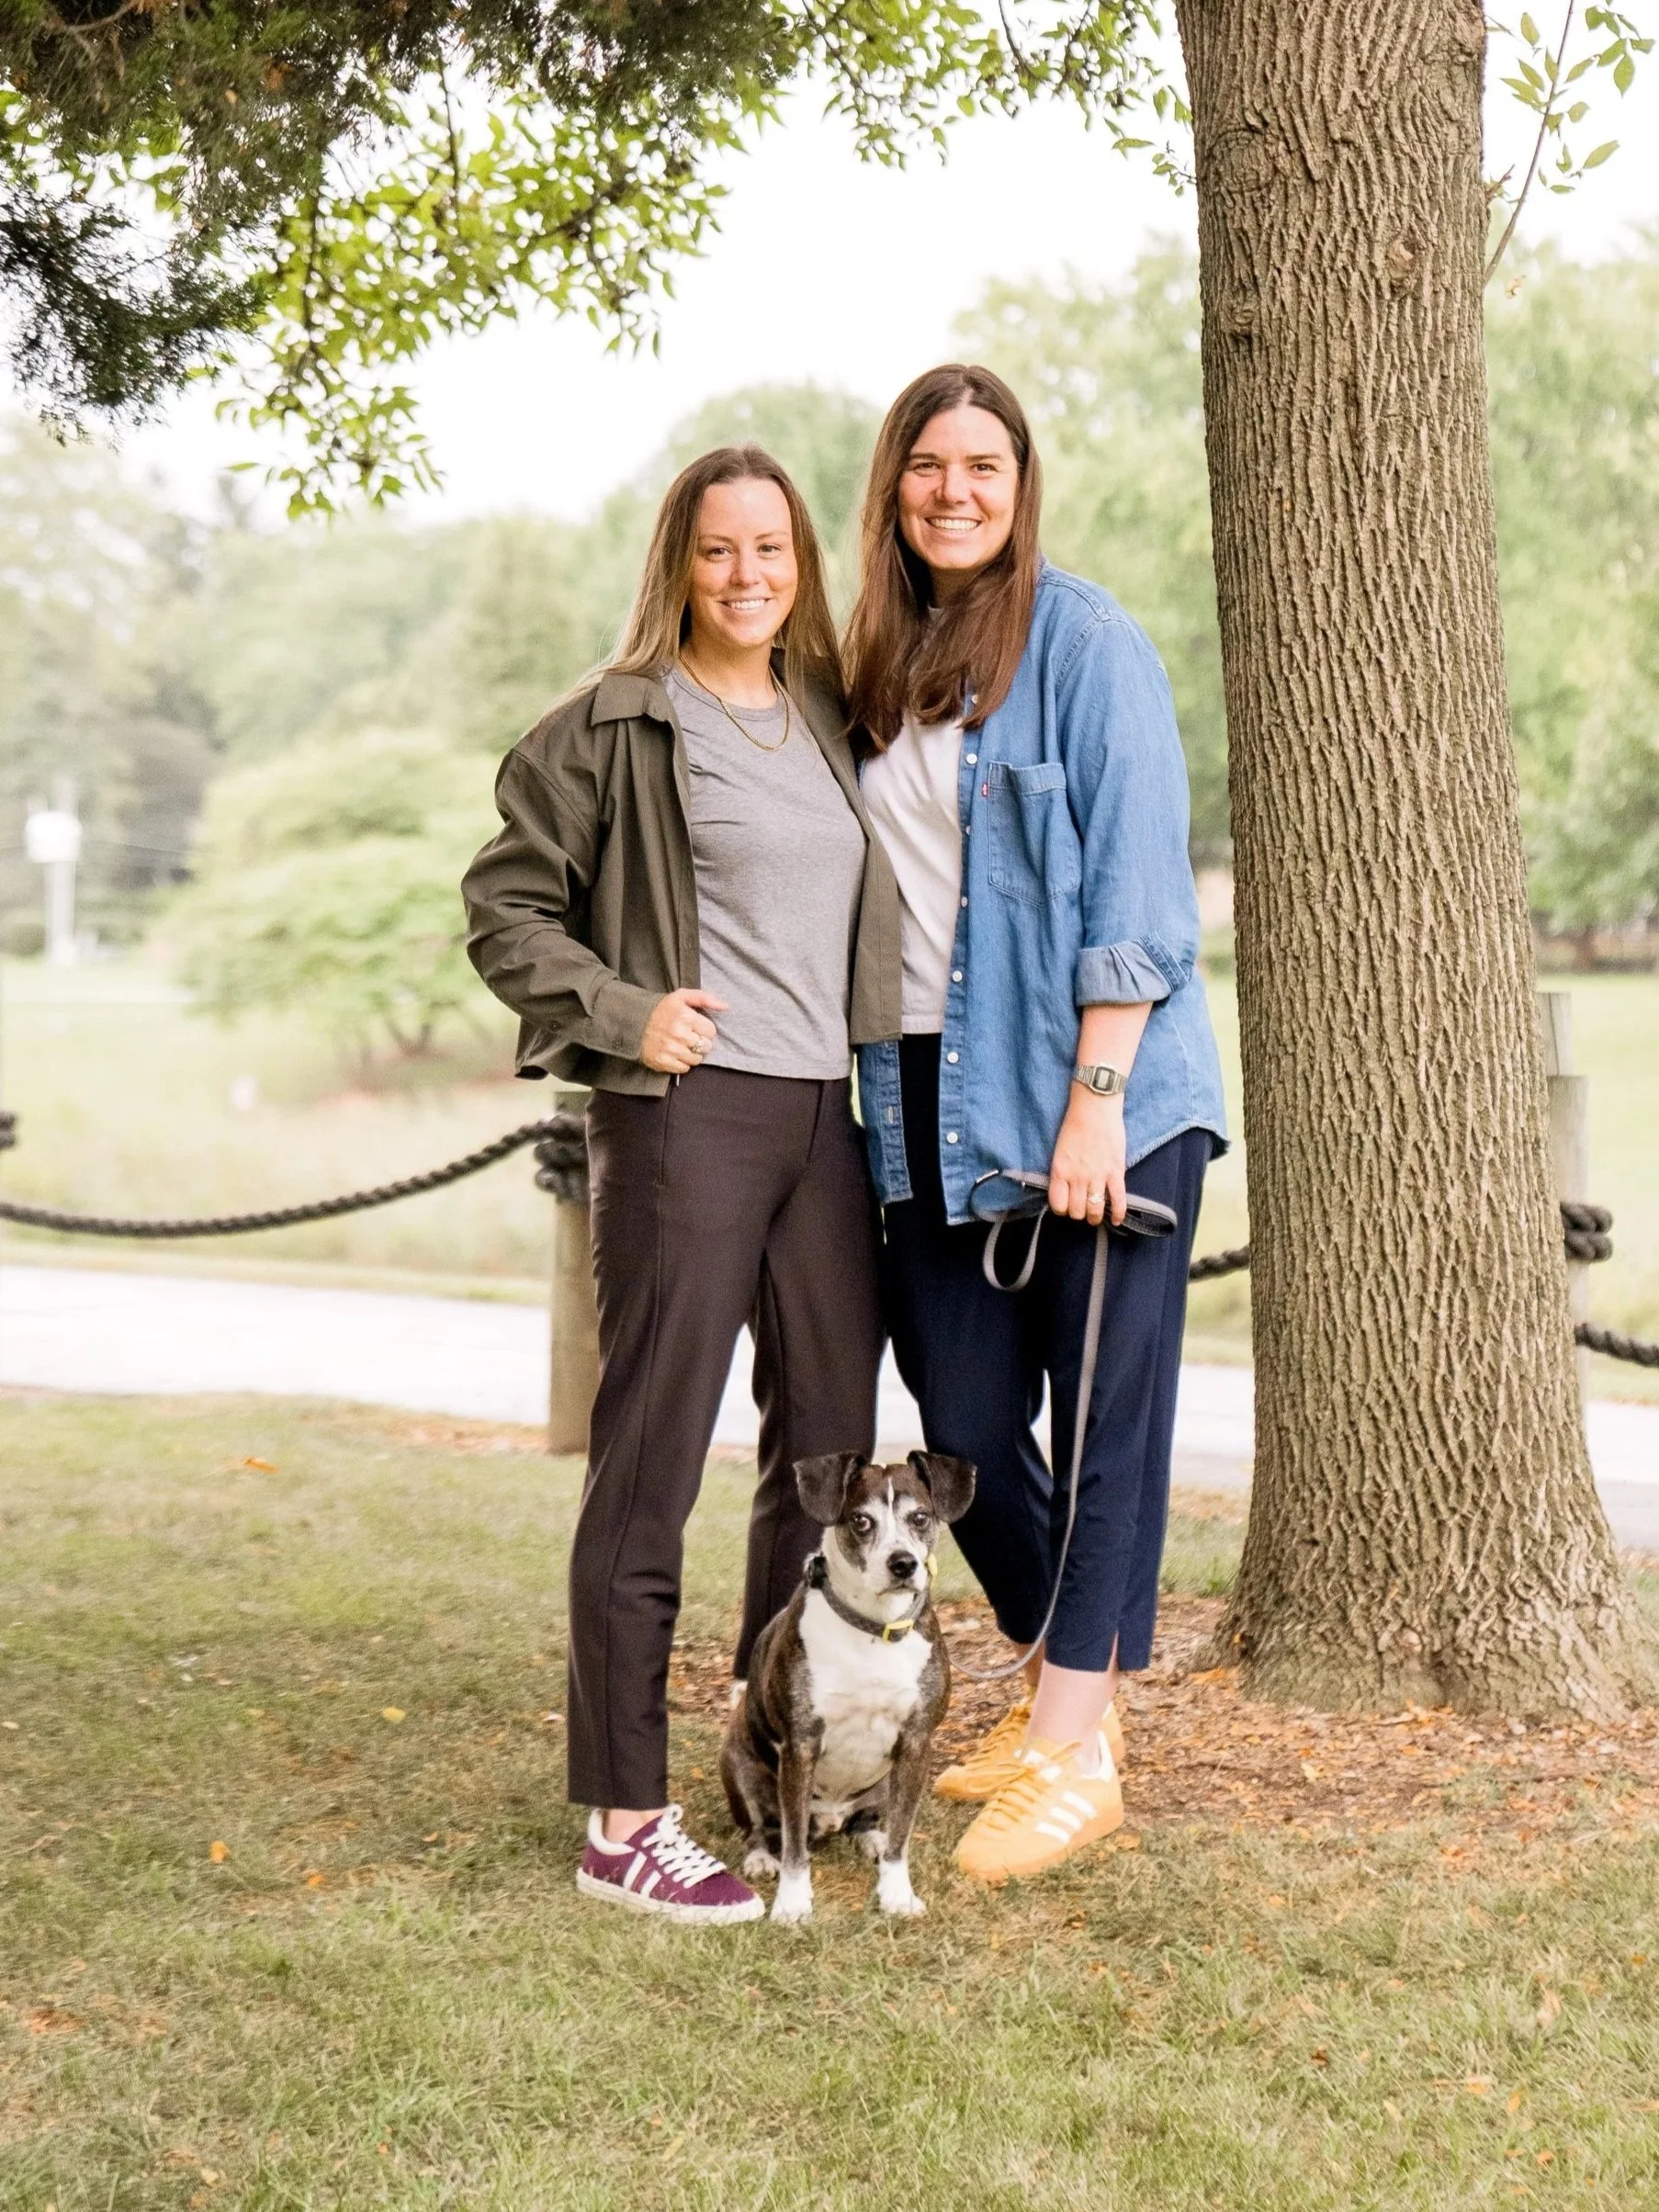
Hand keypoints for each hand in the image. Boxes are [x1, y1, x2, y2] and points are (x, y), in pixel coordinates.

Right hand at [640, 988, 726, 1073]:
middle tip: (690, 1037)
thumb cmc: (662, 1009)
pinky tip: (675, 1053)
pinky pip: (684, 1069)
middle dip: (701, 1042)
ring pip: (696, 1059)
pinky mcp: (663, 1062)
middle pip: (706, 1047)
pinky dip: (682, 1063)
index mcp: (686, 1016)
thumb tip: (726, 1006)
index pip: (711, 1031)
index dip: (705, 1030)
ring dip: (692, 1054)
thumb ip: (705, 998)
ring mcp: (671, 1050)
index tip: (695, 1027)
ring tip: (682, 1045)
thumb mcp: (682, 996)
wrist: (634, 1023)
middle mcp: (680, 1034)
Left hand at [1048, 1091, 1125, 1225]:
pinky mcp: (1115, 1172)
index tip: (1066, 1206)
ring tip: (1096, 1216)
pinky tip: (1116, 1219)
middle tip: (1082, 1209)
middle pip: (1076, 1211)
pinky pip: (1118, 1200)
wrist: (1095, 1107)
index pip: (1058, 1205)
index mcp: (1060, 1171)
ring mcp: (1097, 1176)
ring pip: (1095, 1210)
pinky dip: (1117, 1213)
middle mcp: (1077, 1178)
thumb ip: (1063, 1171)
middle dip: (1079, 1214)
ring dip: (1095, 1217)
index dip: (1062, 1210)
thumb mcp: (1060, 1151)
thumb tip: (1066, 1188)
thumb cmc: (1075, 1125)